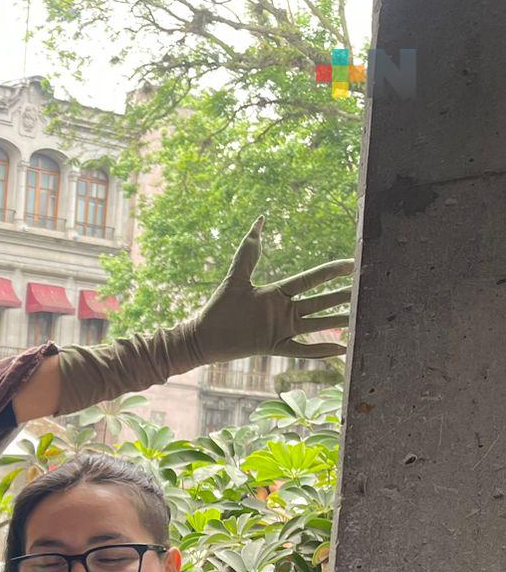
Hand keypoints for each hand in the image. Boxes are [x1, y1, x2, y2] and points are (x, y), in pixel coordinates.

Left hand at [191, 216, 353, 365]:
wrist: (201, 337)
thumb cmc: (217, 308)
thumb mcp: (236, 277)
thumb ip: (249, 252)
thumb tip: (259, 221)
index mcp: (277, 293)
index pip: (310, 280)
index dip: (331, 272)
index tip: (353, 264)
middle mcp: (283, 311)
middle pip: (320, 302)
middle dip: (343, 296)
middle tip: (368, 290)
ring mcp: (281, 330)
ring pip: (316, 325)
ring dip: (338, 321)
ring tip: (361, 318)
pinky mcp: (273, 347)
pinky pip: (301, 349)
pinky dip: (320, 350)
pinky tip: (342, 348)